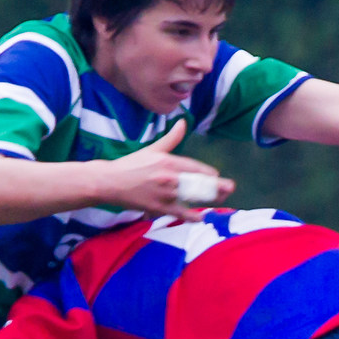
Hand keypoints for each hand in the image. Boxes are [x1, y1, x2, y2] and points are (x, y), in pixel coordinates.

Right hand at [95, 120, 232, 219]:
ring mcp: (164, 193)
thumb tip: (183, 122)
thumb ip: (172, 138)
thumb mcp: (153, 149)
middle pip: (199, 184)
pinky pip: (179, 213)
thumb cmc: (131, 165)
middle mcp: (169, 177)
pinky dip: (191, 216)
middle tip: (229, 188)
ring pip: (192, 198)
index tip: (216, 176)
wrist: (109, 182)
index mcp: (168, 162)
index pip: (196, 168)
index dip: (209, 173)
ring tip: (220, 200)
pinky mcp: (158, 207)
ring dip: (207, 200)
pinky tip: (200, 217)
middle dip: (217, 187)